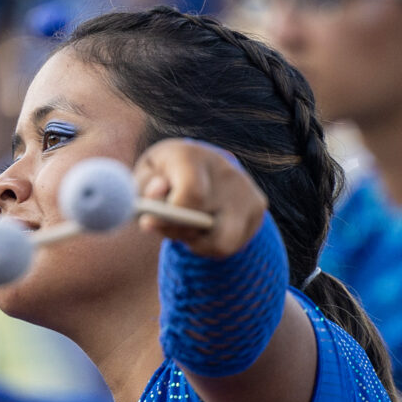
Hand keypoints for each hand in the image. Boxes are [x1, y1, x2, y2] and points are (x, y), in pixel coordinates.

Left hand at [130, 139, 266, 260]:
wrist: (199, 167)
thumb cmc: (162, 177)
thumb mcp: (144, 180)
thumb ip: (144, 188)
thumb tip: (158, 193)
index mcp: (192, 156)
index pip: (192, 194)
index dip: (170, 216)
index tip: (148, 222)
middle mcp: (225, 169)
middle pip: (202, 223)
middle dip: (177, 232)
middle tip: (163, 227)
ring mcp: (245, 189)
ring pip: (221, 243)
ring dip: (197, 243)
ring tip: (186, 228)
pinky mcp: (257, 206)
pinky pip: (229, 246)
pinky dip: (210, 245)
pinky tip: (203, 228)